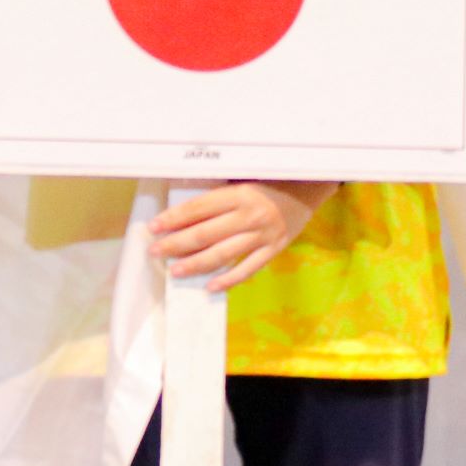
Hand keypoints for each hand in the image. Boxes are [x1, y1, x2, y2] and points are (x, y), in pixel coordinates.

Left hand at [151, 180, 338, 291]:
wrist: (310, 189)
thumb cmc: (273, 181)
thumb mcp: (245, 179)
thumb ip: (220, 194)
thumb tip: (185, 208)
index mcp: (239, 193)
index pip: (199, 208)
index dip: (174, 218)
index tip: (154, 227)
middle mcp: (250, 215)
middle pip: (205, 233)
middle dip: (176, 244)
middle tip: (155, 251)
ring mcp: (263, 235)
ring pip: (222, 254)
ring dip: (195, 264)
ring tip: (175, 271)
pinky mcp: (274, 250)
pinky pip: (248, 269)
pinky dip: (228, 279)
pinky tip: (210, 286)